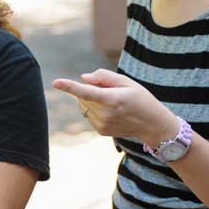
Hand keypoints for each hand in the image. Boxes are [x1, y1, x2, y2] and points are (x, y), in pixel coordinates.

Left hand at [52, 68, 178, 145]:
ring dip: (92, 100)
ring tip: (113, 102)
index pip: (86, 92)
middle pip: (84, 96)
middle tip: (111, 91)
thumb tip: (83, 78)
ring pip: (84, 105)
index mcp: (113, 100)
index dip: (69, 87)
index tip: (55, 82)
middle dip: (90, 90)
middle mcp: (106, 114)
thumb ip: (104, 77)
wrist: (153, 125)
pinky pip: (88, 114)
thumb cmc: (141, 99)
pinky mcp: (101, 131)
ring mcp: (102, 125)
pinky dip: (95, 109)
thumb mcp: (128, 82)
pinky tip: (112, 112)